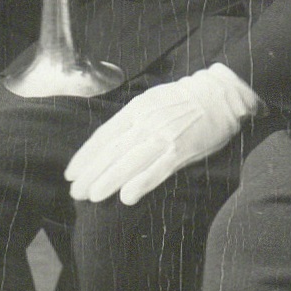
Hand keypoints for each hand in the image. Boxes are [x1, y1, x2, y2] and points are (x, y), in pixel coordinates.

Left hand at [68, 64, 264, 201]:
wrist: (220, 94)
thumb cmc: (183, 101)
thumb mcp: (150, 102)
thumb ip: (131, 121)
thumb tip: (109, 142)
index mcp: (135, 111)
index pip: (103, 136)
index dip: (85, 157)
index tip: (71, 173)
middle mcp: (145, 123)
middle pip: (111, 152)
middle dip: (91, 174)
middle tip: (75, 192)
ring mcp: (163, 137)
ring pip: (130, 162)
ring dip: (109, 181)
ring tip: (92, 197)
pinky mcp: (182, 150)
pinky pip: (158, 169)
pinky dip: (142, 183)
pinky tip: (127, 197)